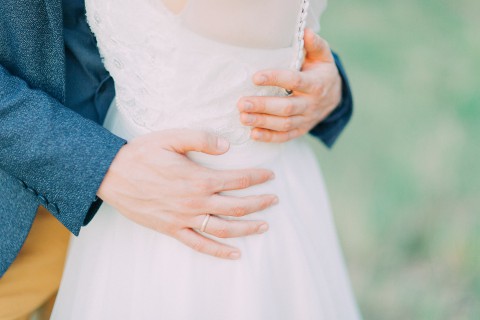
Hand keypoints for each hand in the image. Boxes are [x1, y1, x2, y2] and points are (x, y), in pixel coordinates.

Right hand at [97, 129, 276, 259]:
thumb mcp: (172, 137)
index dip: (257, 177)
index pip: (238, 179)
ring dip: (247, 229)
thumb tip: (227, 146)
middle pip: (237, 207)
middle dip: (260, 203)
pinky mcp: (173, 230)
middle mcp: (196, 202)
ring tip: (264, 226)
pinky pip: (200, 245)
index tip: (270, 175)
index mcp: (199, 179)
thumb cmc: (141, 154)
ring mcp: (185, 219)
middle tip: (274, 199)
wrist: (111, 175)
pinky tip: (235, 254)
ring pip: (224, 229)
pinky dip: (219, 251)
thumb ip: (202, 139)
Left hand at [238, 28, 341, 142]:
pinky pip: (285, 136)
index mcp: (317, 84)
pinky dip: (269, 137)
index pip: (294, 81)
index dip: (275, 79)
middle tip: (242, 103)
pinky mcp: (301, 130)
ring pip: (284, 124)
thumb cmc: (321, 72)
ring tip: (243, 117)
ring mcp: (306, 119)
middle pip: (287, 107)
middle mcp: (311, 104)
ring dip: (262, 122)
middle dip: (263, 106)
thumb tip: (306, 31)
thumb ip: (315, 44)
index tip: (255, 77)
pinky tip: (253, 134)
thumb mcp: (322, 56)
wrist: (334, 97)